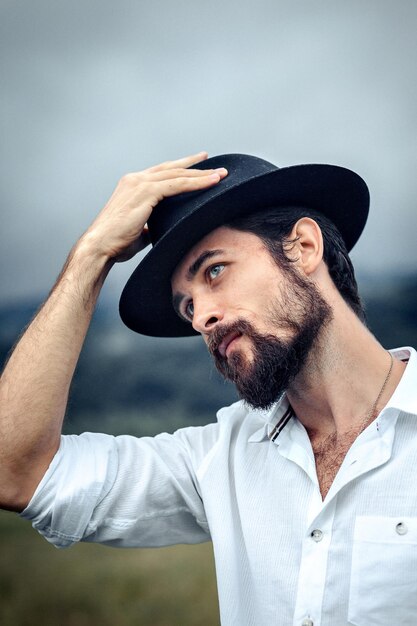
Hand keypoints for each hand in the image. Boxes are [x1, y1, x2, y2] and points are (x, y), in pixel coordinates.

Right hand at [81, 152, 227, 262]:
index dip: (182, 168)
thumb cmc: (116, 243)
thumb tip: (164, 231)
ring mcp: (139, 183)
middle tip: (216, 166)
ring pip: (177, 174)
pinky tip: (211, 183)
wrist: (100, 246)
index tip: (199, 164)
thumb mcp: (139, 231)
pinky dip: (195, 183)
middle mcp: (135, 179)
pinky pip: (176, 184)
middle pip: (172, 168)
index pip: (162, 173)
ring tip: (221, 175)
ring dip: (201, 174)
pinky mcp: (144, 191)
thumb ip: (151, 226)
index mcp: (132, 185)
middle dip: (196, 166)